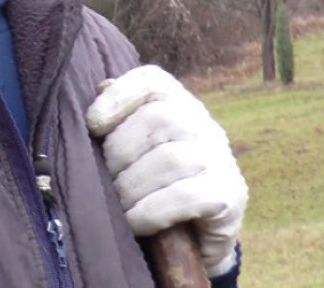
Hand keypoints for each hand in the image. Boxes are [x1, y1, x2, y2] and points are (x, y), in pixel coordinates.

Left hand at [86, 65, 246, 276]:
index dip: (118, 97)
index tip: (93, 125)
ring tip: (118, 205)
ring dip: (132, 187)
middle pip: (157, 118)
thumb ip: (117, 119)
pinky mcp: (230, 195)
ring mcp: (221, 158)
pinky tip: (136, 222)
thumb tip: (101, 88)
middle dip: (119, 153)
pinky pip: (186, 196)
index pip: (152, 81)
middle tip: (106, 179)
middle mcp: (204, 124)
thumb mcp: (131, 150)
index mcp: (177, 104)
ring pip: (170, 159)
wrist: (192, 241)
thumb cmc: (149, 186)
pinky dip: (151, 211)